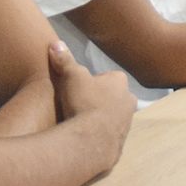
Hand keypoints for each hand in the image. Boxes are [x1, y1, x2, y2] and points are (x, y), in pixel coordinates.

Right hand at [48, 42, 132, 169]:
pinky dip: (99, 136)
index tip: (78, 90)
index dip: (92, 82)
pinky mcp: (121, 142)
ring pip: (112, 117)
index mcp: (120, 82)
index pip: (107, 77)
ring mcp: (127, 123)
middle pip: (112, 98)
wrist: (92, 140)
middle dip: (98, 101)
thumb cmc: (84, 102)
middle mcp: (129, 101)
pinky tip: (84, 139)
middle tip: (78, 107)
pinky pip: (108, 136)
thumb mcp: (71, 77)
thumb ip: (65, 60)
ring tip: (80, 124)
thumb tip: (56, 43)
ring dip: (99, 119)